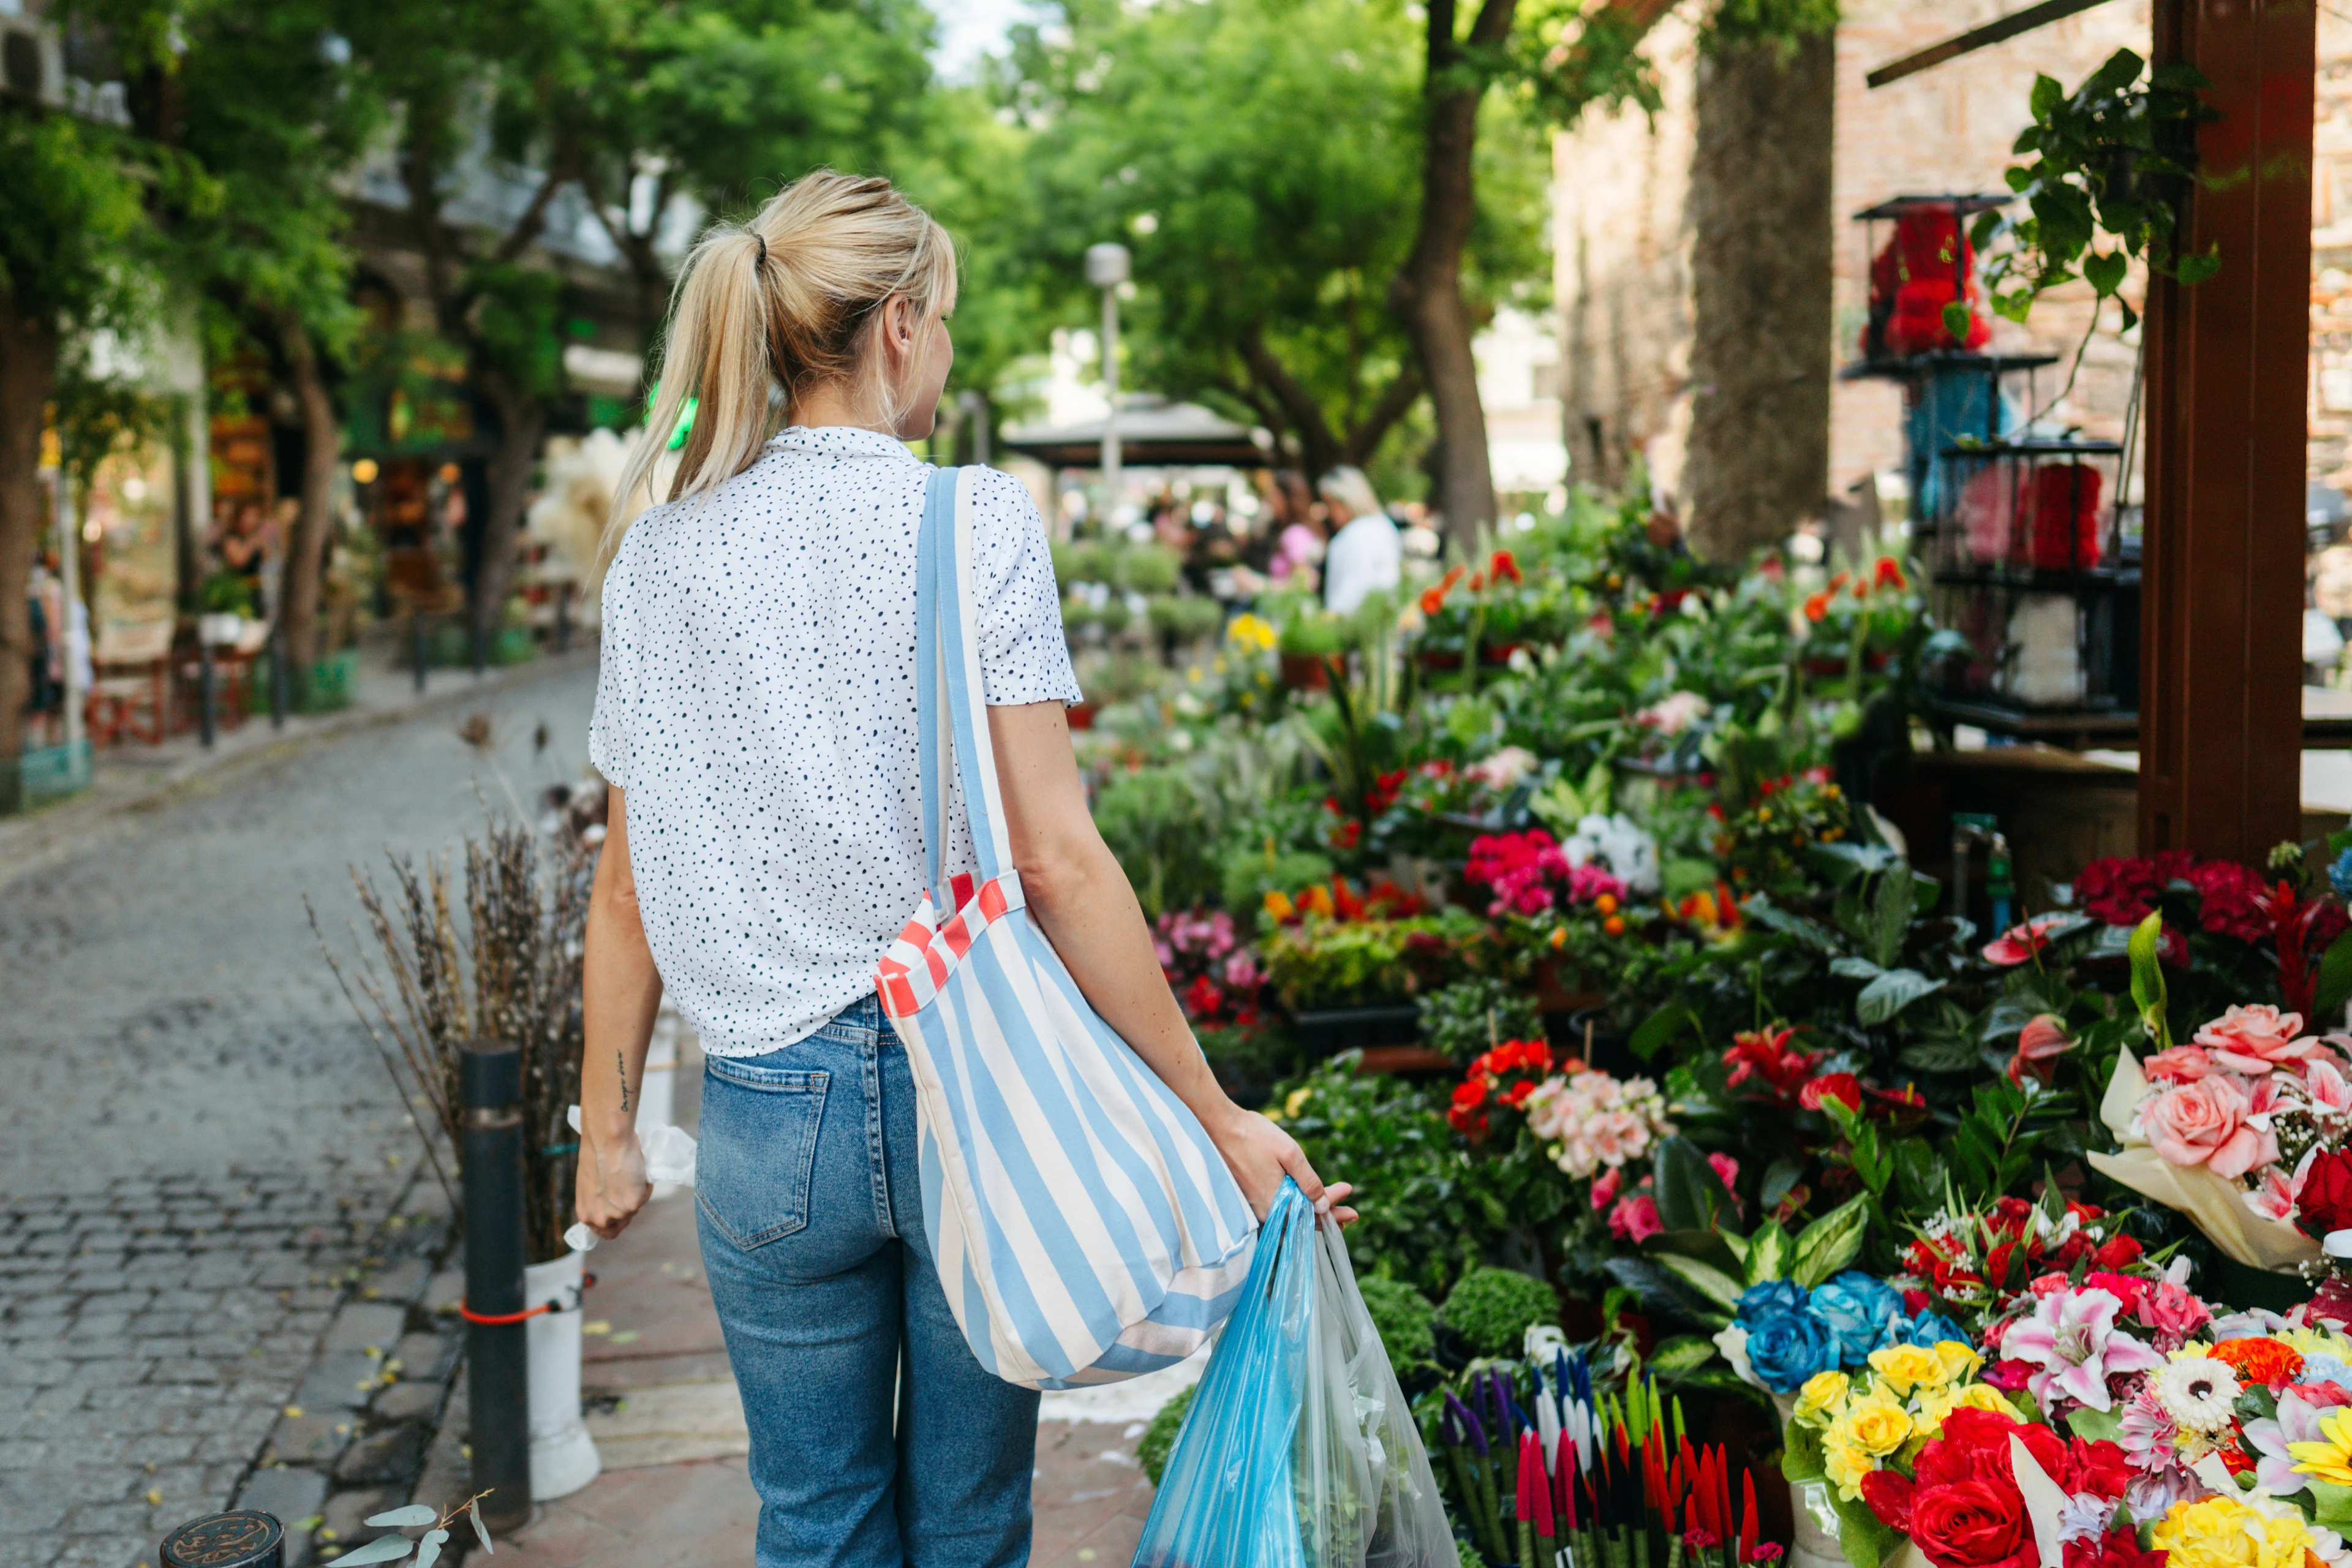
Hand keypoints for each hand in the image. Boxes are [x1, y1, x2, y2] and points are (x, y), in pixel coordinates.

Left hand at [577, 1125, 651, 1239]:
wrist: (606, 1140)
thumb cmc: (596, 1154)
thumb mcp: (590, 1184)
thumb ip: (598, 1199)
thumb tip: (612, 1199)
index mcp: (586, 1214)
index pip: (604, 1232)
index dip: (615, 1221)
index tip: (621, 1208)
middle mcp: (600, 1218)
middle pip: (623, 1222)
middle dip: (628, 1206)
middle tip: (627, 1185)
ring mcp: (618, 1213)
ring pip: (636, 1207)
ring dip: (636, 1193)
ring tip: (629, 1173)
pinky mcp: (633, 1203)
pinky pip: (646, 1194)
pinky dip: (645, 1183)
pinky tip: (635, 1169)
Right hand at [1204, 1104, 1357, 1225]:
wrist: (1219, 1126)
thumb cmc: (1255, 1136)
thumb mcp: (1290, 1153)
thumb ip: (1308, 1182)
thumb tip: (1324, 1206)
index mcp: (1277, 1202)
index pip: (1313, 1215)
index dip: (1334, 1210)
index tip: (1353, 1204)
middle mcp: (1265, 1210)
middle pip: (1302, 1221)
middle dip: (1328, 1217)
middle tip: (1351, 1216)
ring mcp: (1254, 1205)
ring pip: (1289, 1216)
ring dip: (1312, 1214)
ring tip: (1332, 1212)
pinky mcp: (1248, 1197)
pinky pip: (1277, 1210)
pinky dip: (1294, 1209)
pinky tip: (1302, 1203)